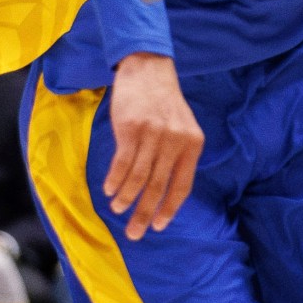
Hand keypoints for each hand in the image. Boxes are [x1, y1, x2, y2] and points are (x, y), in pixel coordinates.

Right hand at [105, 53, 203, 239]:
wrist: (148, 69)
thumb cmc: (164, 103)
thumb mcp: (182, 127)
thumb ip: (178, 155)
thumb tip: (164, 192)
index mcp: (193, 144)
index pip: (182, 185)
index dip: (169, 208)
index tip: (158, 226)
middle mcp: (176, 141)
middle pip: (159, 186)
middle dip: (144, 213)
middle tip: (134, 233)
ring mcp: (153, 134)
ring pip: (139, 177)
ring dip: (126, 198)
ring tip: (117, 210)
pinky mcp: (131, 128)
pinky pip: (122, 162)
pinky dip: (115, 180)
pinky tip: (110, 191)